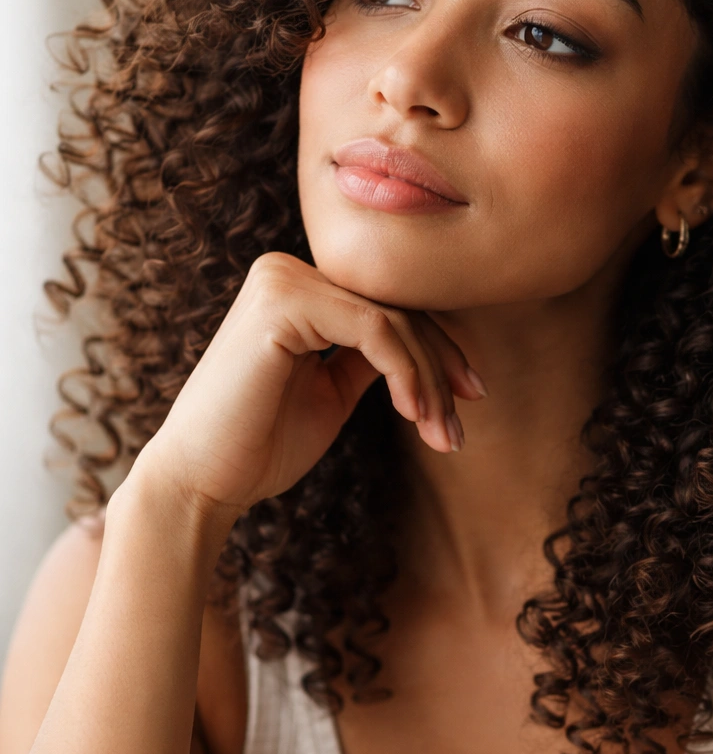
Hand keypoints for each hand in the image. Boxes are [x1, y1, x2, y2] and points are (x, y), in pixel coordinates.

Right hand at [132, 252, 482, 517]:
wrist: (200, 482)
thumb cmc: (260, 445)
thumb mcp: (332, 391)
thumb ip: (371, 358)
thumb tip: (431, 348)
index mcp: (295, 287)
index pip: (386, 306)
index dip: (437, 350)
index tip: (470, 397)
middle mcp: (286, 270)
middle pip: (396, 308)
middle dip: (441, 368)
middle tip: (462, 425)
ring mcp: (281, 280)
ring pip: (393, 320)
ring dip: (429, 382)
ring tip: (444, 435)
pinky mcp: (282, 303)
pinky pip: (374, 329)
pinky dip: (406, 373)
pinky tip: (415, 414)